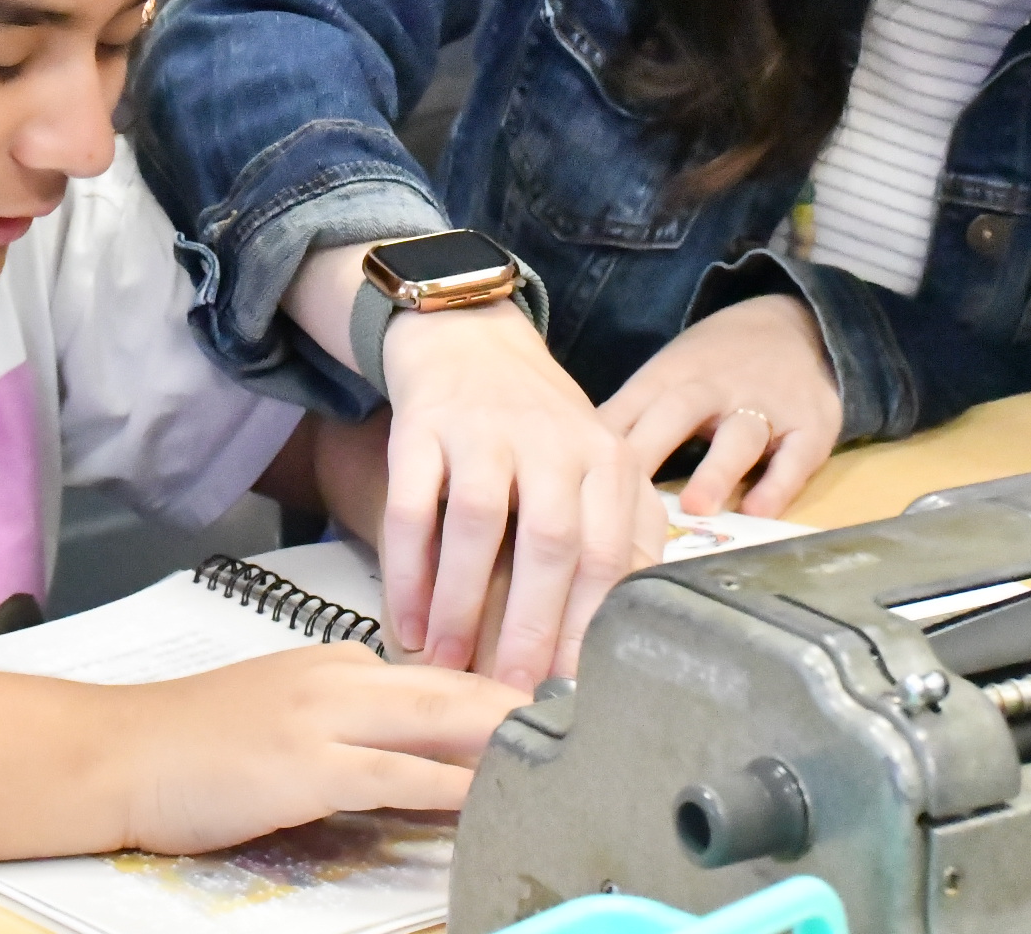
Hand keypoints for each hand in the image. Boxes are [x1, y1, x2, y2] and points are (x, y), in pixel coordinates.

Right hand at [117, 646, 523, 853]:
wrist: (119, 751)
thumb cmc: (194, 741)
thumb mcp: (284, 711)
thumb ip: (351, 720)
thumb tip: (416, 749)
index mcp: (338, 663)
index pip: (438, 676)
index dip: (500, 694)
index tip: (554, 706)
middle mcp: (339, 678)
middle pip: (454, 688)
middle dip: (523, 704)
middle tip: (586, 717)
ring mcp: (322, 720)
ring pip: (434, 722)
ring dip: (501, 739)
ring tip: (558, 753)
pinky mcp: (305, 768)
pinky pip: (392, 775)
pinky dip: (444, 785)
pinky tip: (482, 796)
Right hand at [381, 303, 662, 689]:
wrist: (471, 339)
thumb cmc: (540, 427)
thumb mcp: (596, 468)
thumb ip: (620, 535)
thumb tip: (627, 633)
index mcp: (606, 459)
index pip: (610, 552)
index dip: (591, 626)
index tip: (573, 689)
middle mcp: (553, 439)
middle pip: (552, 542)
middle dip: (533, 627)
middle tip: (513, 691)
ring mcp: (485, 428)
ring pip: (478, 523)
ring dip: (462, 603)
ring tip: (447, 665)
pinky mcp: (423, 425)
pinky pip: (412, 505)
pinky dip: (408, 570)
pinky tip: (404, 621)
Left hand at [598, 294, 839, 517]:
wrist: (800, 325)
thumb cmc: (717, 362)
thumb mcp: (669, 372)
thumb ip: (628, 415)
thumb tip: (566, 460)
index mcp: (675, 375)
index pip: (634, 402)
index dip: (605, 434)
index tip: (574, 470)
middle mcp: (718, 388)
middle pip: (680, 412)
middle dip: (651, 448)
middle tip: (620, 493)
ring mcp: (767, 408)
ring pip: (741, 436)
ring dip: (717, 470)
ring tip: (696, 509)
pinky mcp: (811, 428)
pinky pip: (797, 457)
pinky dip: (780, 485)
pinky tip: (760, 513)